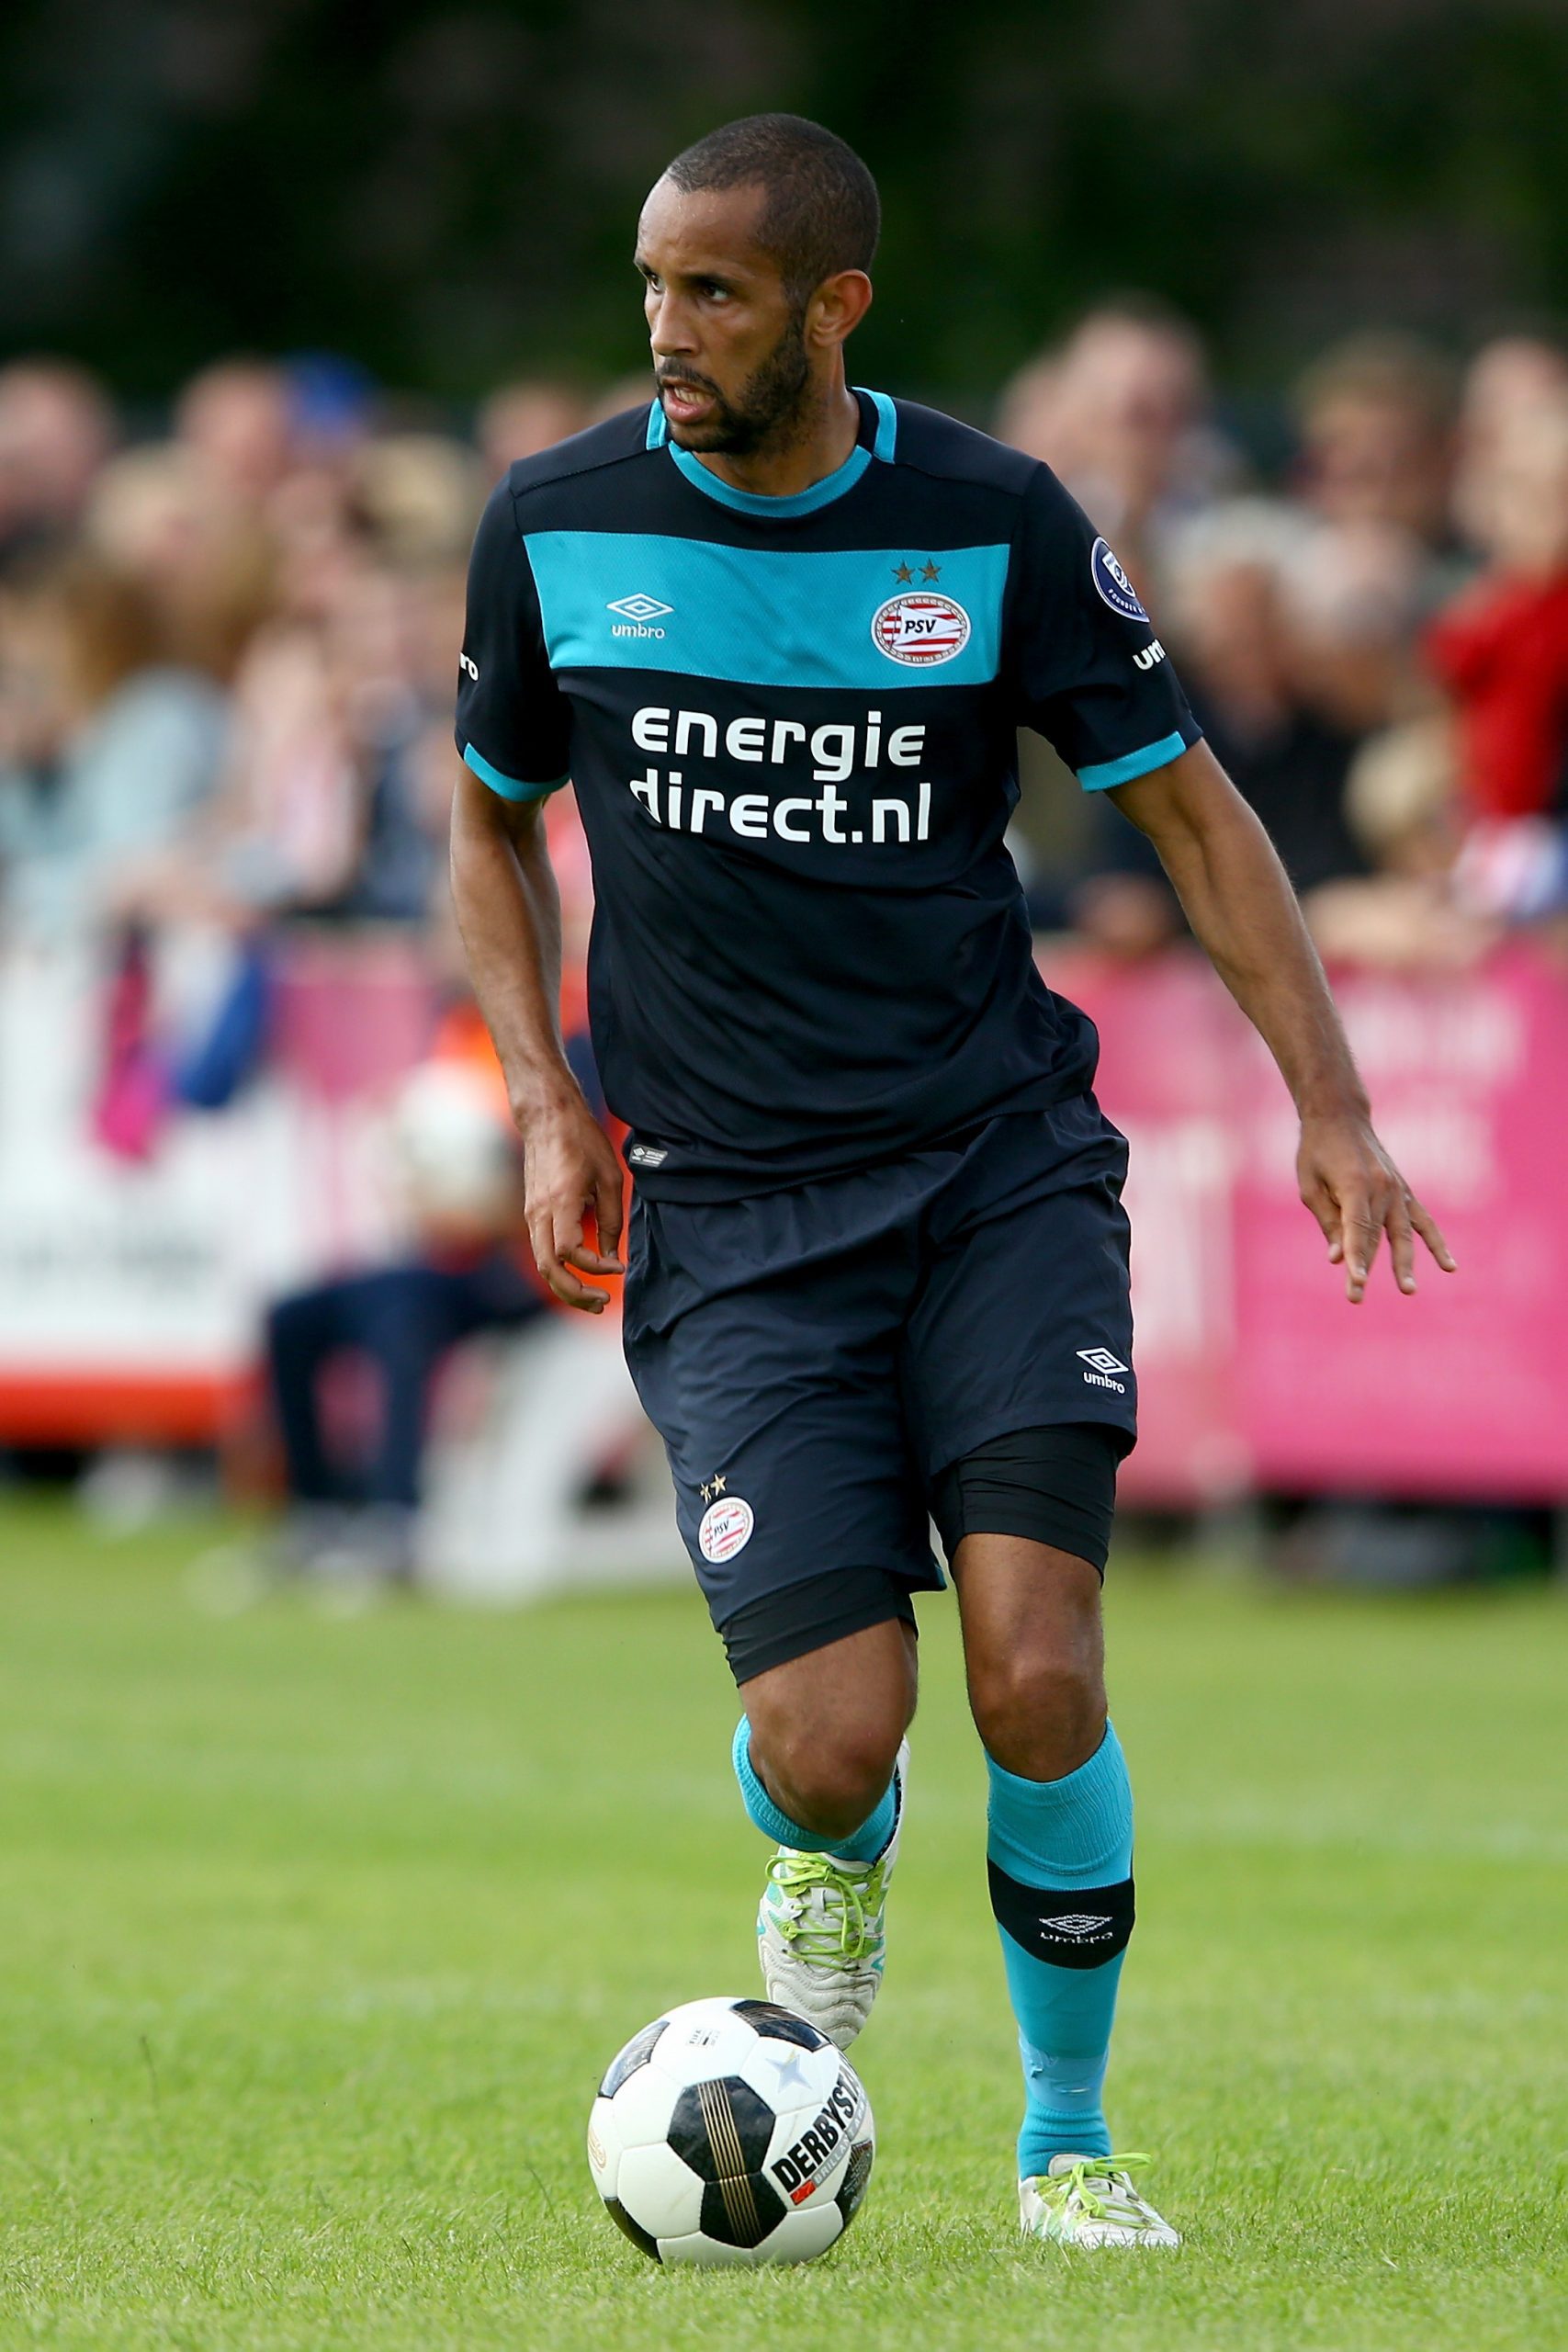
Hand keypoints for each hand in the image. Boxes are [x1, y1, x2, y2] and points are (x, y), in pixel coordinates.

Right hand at [517, 1092, 625, 1312]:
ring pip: (542, 1264)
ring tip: (593, 1299)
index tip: (618, 1267)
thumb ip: (611, 1220)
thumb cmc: (582, 1141)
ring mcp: (531, 1214)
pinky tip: (579, 1275)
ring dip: (565, 1287)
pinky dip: (559, 1271)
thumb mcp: (609, 1178)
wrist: (547, 1118)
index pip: (570, 1252)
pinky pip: (541, 1251)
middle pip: (549, 1269)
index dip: (595, 1266)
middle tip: (603, 1303)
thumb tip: (611, 1256)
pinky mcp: (531, 1213)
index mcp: (561, 1201)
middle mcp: (540, 1212)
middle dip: (575, 1294)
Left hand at [1297, 1112, 1455, 1303]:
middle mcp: (1381, 1188)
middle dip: (1365, 1268)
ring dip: (1405, 1263)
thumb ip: (1327, 1222)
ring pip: (1404, 1233)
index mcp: (1355, 1185)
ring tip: (1408, 1290)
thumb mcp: (1311, 1185)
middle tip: (1354, 1297)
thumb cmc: (1318, 1151)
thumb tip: (1337, 1259)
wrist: (1342, 1117)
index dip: (1355, 1258)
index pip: (1356, 1229)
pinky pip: (1424, 1222)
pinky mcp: (1405, 1192)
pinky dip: (1436, 1243)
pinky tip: (1449, 1266)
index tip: (1355, 1283)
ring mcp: (1397, 1190)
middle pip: (1375, 1237)